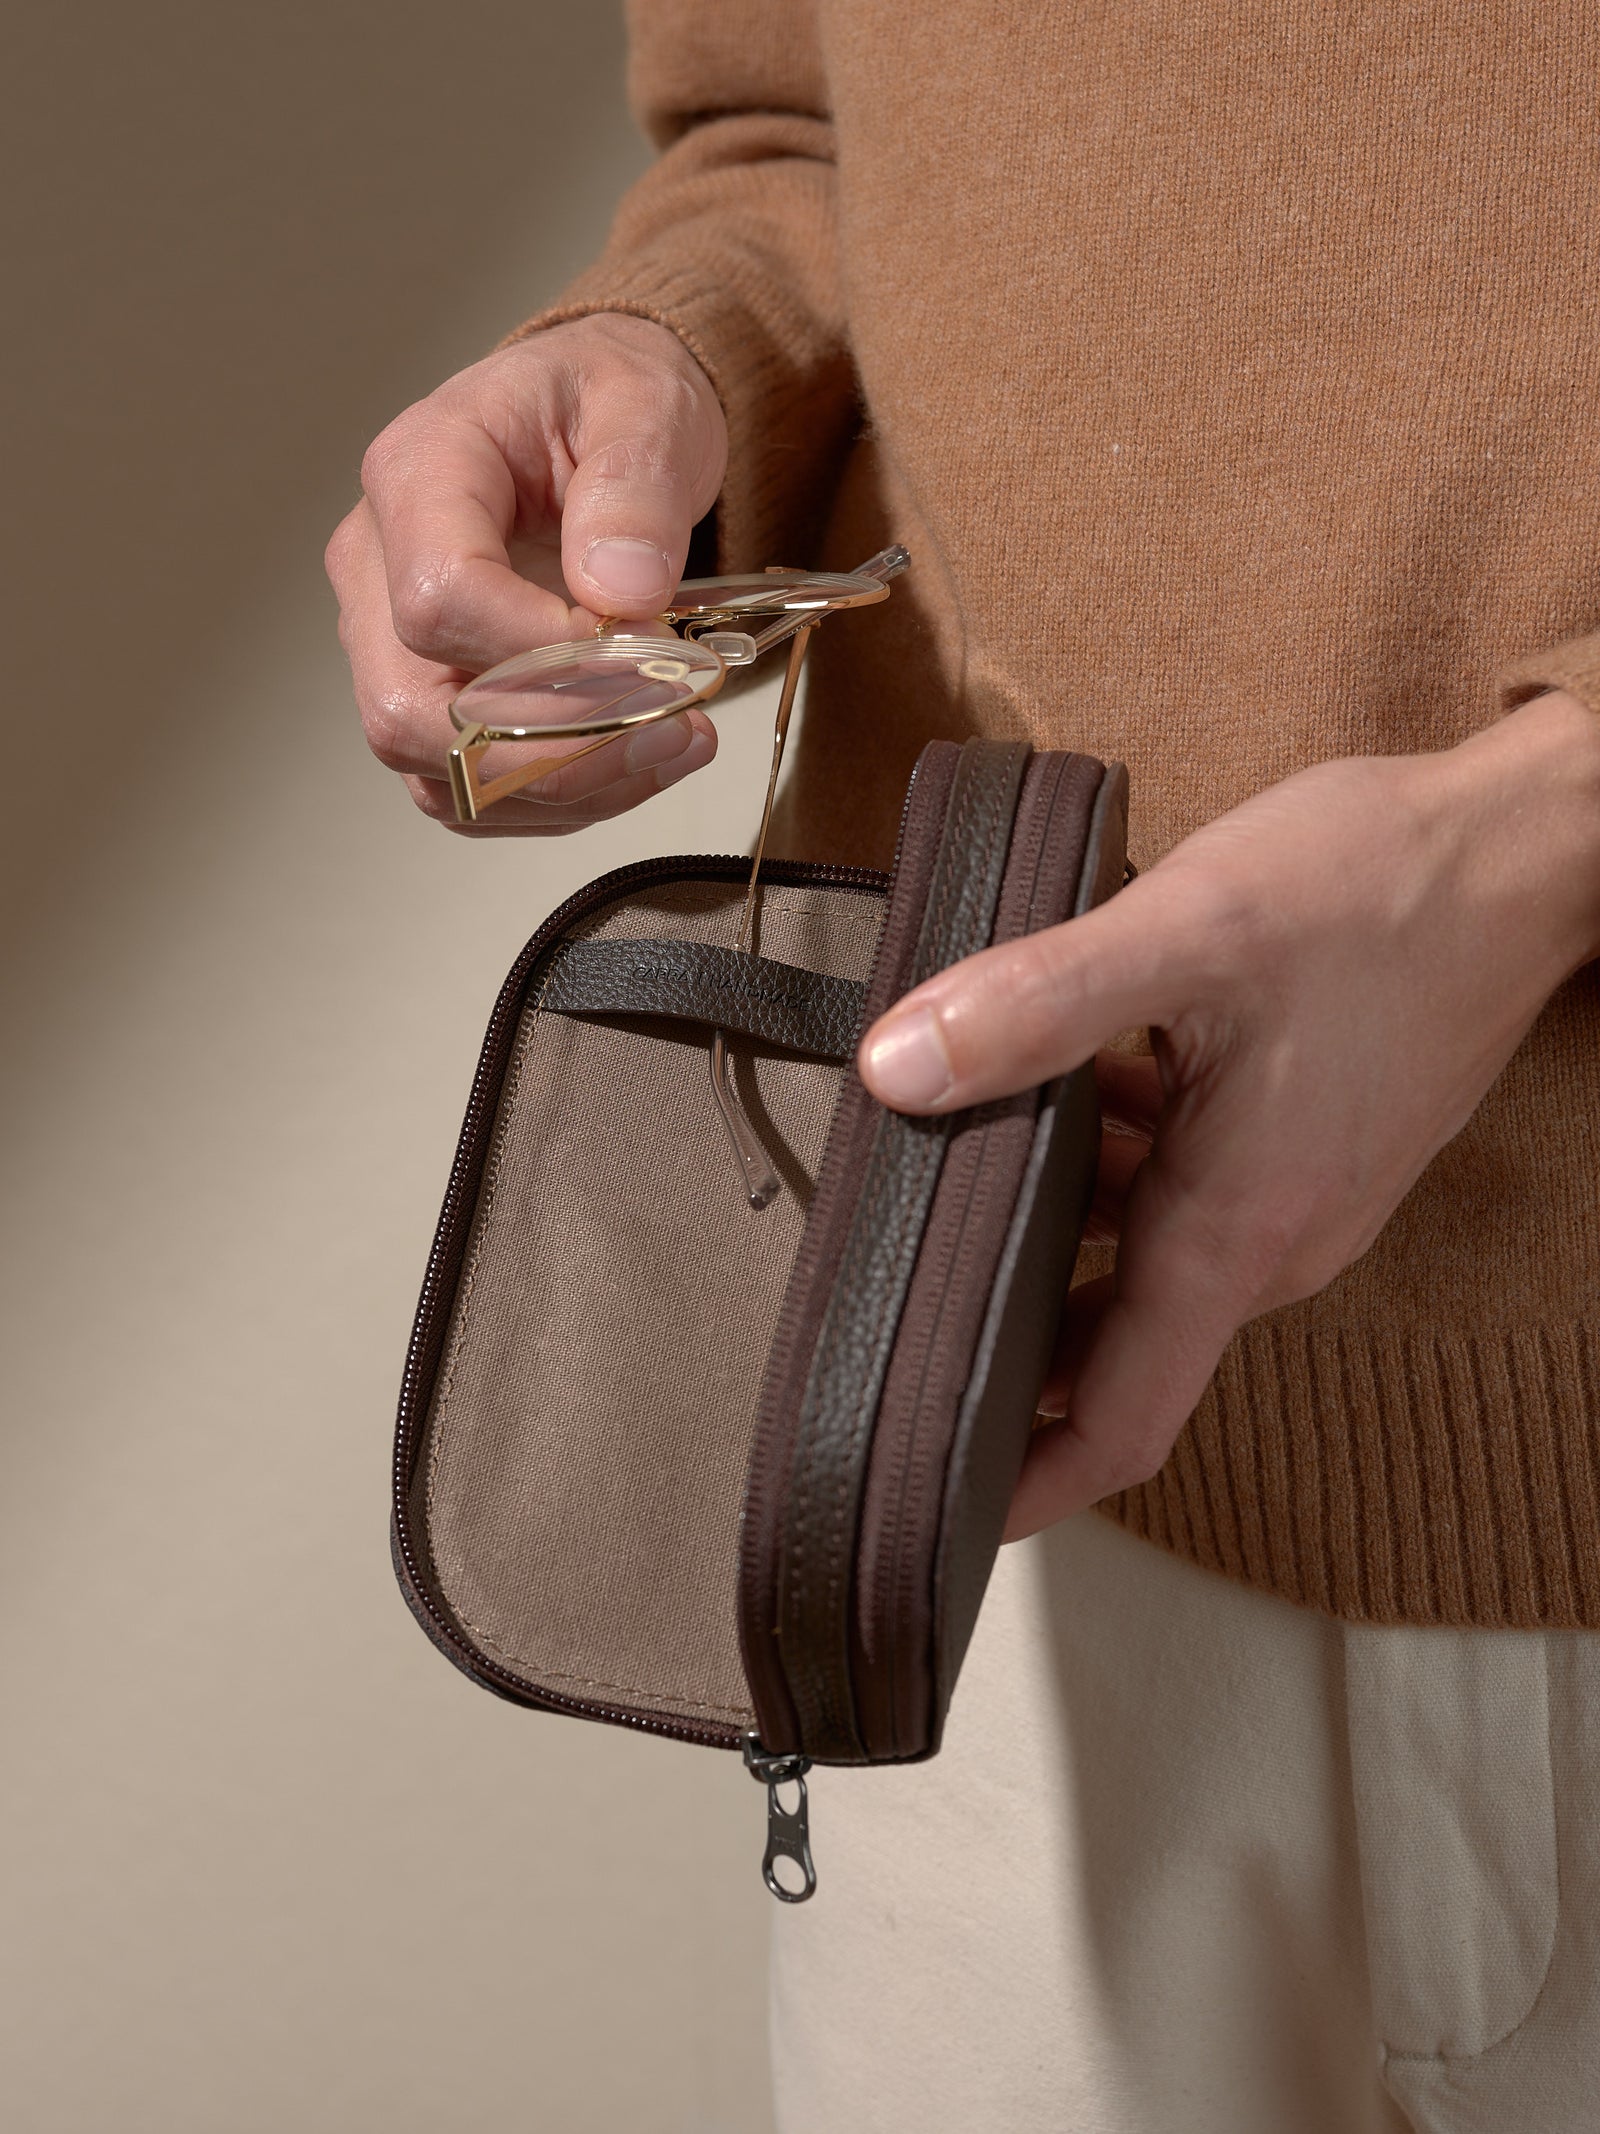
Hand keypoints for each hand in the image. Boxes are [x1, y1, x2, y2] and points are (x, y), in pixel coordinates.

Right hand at [325, 313, 727, 832]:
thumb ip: (635, 486)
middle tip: (676, 727)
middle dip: (557, 745)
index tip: (642, 647)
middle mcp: (377, 567)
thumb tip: (621, 592)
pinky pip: (474, 793)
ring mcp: (393, 646)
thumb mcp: (647, 407)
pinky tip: (640, 760)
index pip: (439, 598)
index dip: (544, 652)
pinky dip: (564, 799)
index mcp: (417, 473)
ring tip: (678, 743)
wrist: (601, 425)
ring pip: (443, 772)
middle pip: (414, 710)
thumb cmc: (610, 404)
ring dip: (570, 786)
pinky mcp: (432, 703)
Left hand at [859, 693, 1599, 1537]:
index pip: (1118, 1421)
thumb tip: (897, 1070)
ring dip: (1048, 1237)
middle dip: (1003, 1346)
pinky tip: (1056, 1083)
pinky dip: (1108, 1166)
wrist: (1526, 853)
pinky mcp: (1305, 1146)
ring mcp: (1297, 1197)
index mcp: (1236, 1232)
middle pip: (1113, 1347)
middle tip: (892, 1317)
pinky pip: (1183, 1194)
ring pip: (1141, 1259)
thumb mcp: (1186, 933)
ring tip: (940, 1183)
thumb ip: (1036, 1005)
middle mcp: (1272, 1242)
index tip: (936, 1506)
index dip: (1024, 1482)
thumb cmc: (1380, 892)